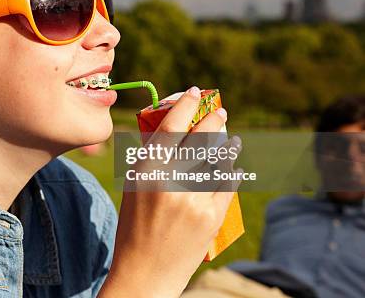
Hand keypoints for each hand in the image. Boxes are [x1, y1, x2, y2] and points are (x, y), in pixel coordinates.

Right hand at [99, 86, 241, 297]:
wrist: (145, 273)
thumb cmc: (134, 228)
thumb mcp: (133, 188)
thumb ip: (151, 159)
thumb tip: (170, 130)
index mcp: (146, 170)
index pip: (170, 126)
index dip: (184, 104)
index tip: (193, 92)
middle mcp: (170, 180)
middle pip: (200, 137)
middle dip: (212, 119)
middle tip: (219, 110)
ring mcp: (193, 199)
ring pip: (218, 158)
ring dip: (226, 143)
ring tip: (228, 135)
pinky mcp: (212, 217)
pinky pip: (227, 183)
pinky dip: (230, 168)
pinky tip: (232, 160)